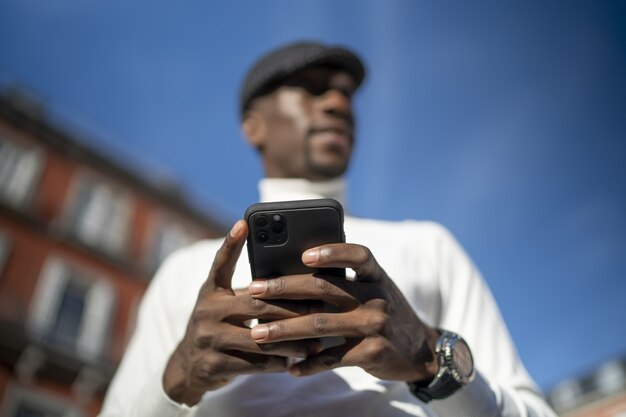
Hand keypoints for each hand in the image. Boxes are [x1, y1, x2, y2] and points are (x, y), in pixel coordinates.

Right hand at [163, 220, 320, 405]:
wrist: (188, 367)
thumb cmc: (218, 327)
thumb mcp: (224, 304)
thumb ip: (248, 292)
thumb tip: (294, 279)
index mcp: (211, 292)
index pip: (221, 263)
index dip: (231, 243)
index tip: (244, 223)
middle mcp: (206, 311)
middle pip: (255, 304)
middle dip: (290, 308)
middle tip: (318, 308)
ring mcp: (208, 339)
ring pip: (258, 338)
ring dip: (289, 341)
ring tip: (314, 343)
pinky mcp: (213, 364)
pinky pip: (253, 363)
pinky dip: (276, 363)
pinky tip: (294, 362)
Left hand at [248, 243, 439, 382]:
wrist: (420, 349)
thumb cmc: (384, 312)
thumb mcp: (374, 289)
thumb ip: (345, 280)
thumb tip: (296, 270)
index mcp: (375, 276)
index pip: (357, 255)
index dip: (332, 252)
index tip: (303, 254)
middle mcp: (377, 296)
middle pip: (324, 288)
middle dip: (284, 288)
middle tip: (254, 290)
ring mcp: (375, 325)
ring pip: (320, 324)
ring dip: (285, 330)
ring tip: (259, 334)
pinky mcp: (373, 352)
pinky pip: (333, 357)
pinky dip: (309, 363)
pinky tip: (291, 366)